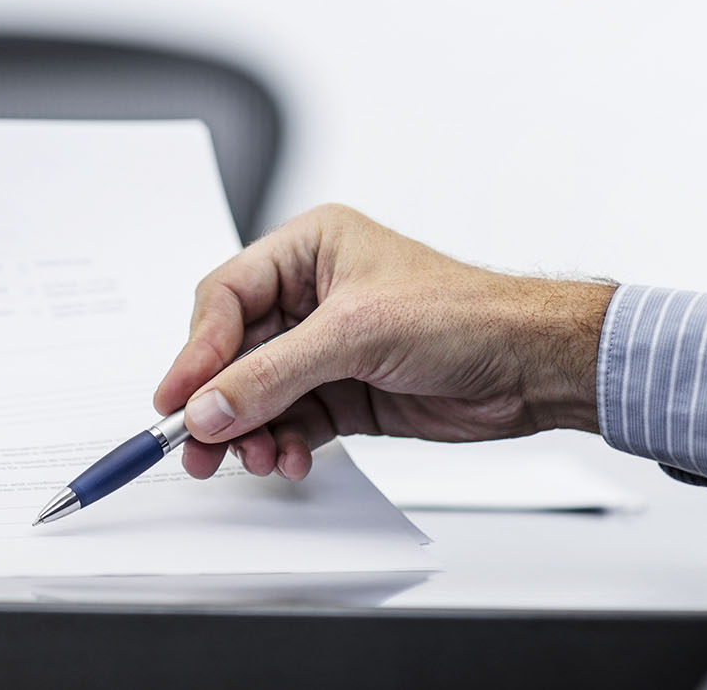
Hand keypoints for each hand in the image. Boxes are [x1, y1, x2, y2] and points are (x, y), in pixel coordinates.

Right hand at [152, 206, 615, 481]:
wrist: (529, 366)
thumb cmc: (464, 314)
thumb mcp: (355, 336)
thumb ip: (273, 375)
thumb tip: (209, 406)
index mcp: (311, 248)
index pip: (227, 296)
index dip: (197, 349)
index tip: (176, 397)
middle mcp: (312, 294)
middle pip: (235, 350)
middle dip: (218, 400)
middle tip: (197, 444)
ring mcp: (328, 346)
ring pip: (258, 393)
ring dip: (250, 431)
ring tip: (255, 458)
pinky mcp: (344, 392)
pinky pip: (291, 421)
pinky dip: (283, 444)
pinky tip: (290, 459)